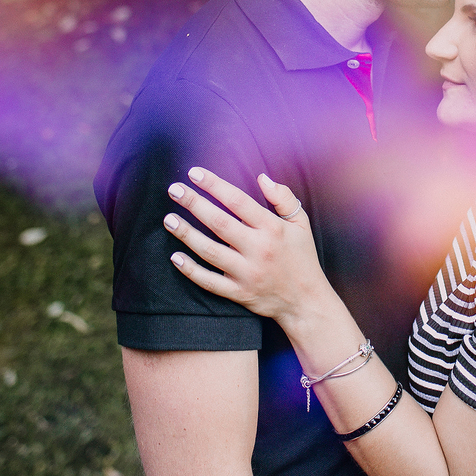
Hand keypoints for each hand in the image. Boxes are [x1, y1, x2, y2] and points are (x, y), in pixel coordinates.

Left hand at [163, 167, 330, 324]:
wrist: (306, 301)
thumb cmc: (302, 257)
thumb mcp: (301, 224)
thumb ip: (283, 198)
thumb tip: (262, 177)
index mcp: (273, 228)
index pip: (238, 201)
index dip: (215, 185)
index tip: (194, 173)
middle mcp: (258, 249)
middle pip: (219, 222)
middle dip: (194, 204)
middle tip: (174, 189)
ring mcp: (247, 273)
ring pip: (210, 251)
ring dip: (186, 234)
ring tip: (169, 219)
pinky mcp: (238, 293)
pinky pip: (209, 282)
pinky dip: (190, 270)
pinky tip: (175, 257)